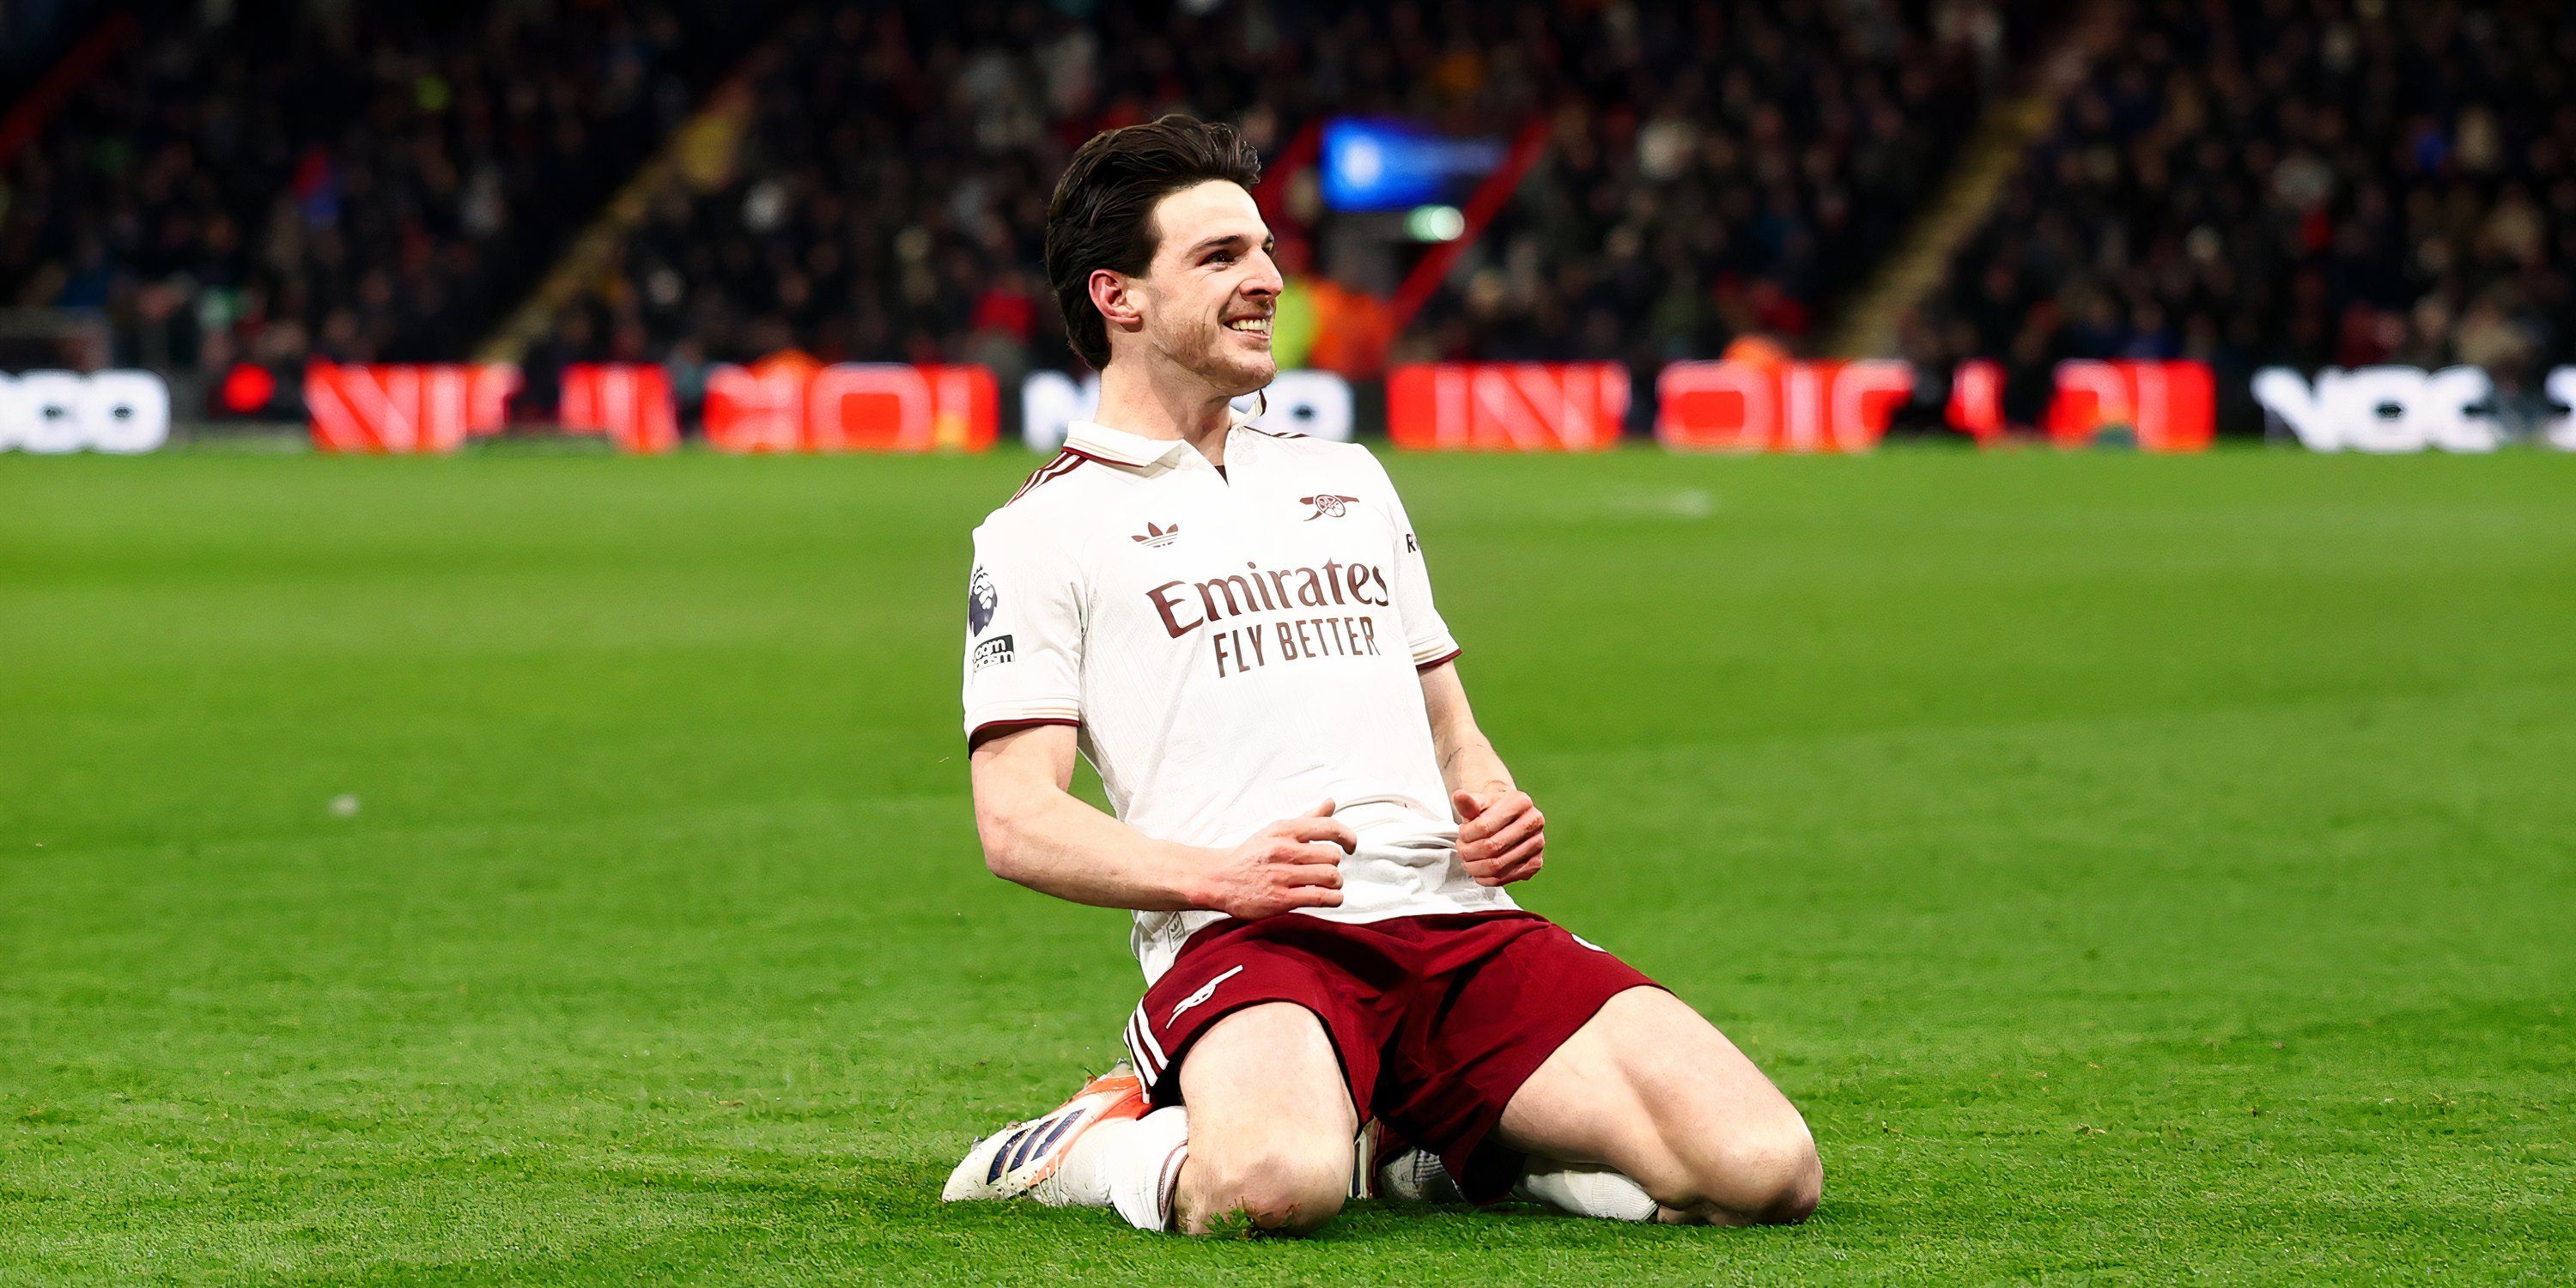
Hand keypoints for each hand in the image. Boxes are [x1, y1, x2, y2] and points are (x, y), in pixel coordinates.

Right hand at [1200, 800, 1354, 918]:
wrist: (1219, 879)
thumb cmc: (1250, 855)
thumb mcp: (1275, 830)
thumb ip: (1307, 819)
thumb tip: (1330, 803)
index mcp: (1284, 830)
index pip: (1328, 827)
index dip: (1348, 837)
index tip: (1351, 845)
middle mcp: (1284, 850)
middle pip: (1332, 855)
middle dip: (1335, 865)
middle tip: (1328, 869)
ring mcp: (1283, 875)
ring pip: (1330, 876)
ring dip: (1335, 883)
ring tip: (1329, 884)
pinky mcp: (1282, 899)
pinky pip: (1321, 897)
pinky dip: (1333, 898)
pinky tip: (1329, 897)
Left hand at [1453, 788, 1544, 886]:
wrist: (1509, 818)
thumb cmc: (1492, 810)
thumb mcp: (1479, 802)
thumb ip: (1468, 802)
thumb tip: (1459, 796)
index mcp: (1520, 802)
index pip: (1484, 826)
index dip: (1466, 835)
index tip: (1461, 834)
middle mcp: (1534, 822)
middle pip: (1492, 847)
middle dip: (1469, 852)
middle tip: (1462, 849)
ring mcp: (1537, 844)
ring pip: (1497, 866)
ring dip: (1474, 867)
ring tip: (1467, 860)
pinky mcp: (1535, 863)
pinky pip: (1505, 878)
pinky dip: (1485, 878)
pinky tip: (1478, 871)